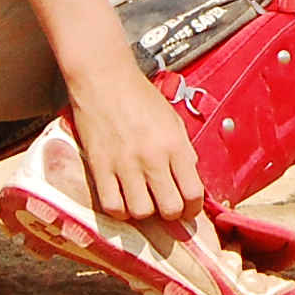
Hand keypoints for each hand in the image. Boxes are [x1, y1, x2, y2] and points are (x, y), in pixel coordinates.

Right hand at [68, 64, 205, 222]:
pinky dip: (119, 210)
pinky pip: (112, 205)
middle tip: (165, 208)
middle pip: (170, 209)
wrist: (105, 80)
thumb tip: (190, 180)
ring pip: (141, 212)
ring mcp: (125, 164)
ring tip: (143, 202)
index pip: (193, 193)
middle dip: (171, 215)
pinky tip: (122, 200)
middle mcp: (152, 157)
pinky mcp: (100, 167)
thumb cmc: (141, 98)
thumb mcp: (172, 119)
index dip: (193, 209)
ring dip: (144, 213)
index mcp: (175, 144)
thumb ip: (183, 150)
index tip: (188, 210)